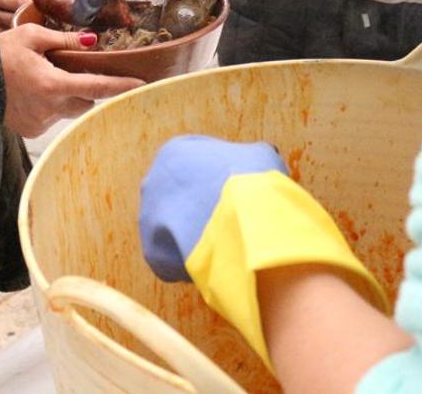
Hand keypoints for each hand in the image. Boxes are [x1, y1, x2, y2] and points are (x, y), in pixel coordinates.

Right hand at [0, 23, 141, 136]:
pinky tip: (34, 94)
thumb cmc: (0, 55)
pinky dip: (51, 107)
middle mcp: (51, 108)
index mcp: (53, 84)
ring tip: (48, 80)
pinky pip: (53, 118)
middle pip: (86, 101)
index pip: (96, 86)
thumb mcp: (31, 36)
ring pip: (70, 110)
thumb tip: (92, 41)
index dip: (121, 86)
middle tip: (74, 71)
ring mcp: (42, 122)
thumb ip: (64, 40)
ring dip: (67, 97)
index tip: (141, 84)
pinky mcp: (33, 130)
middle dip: (87, 89)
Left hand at [139, 135, 386, 367]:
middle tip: (234, 234)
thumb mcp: (264, 160)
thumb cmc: (264, 189)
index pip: (194, 166)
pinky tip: (213, 271)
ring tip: (228, 253)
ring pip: (174, 232)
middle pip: (179, 200)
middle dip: (202, 215)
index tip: (236, 205)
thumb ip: (256, 161)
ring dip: (197, 241)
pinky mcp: (157, 252)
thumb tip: (267, 160)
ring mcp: (153, 217)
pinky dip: (189, 268)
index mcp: (180, 150)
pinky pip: (170, 261)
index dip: (219, 188)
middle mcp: (158, 179)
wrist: (255, 228)